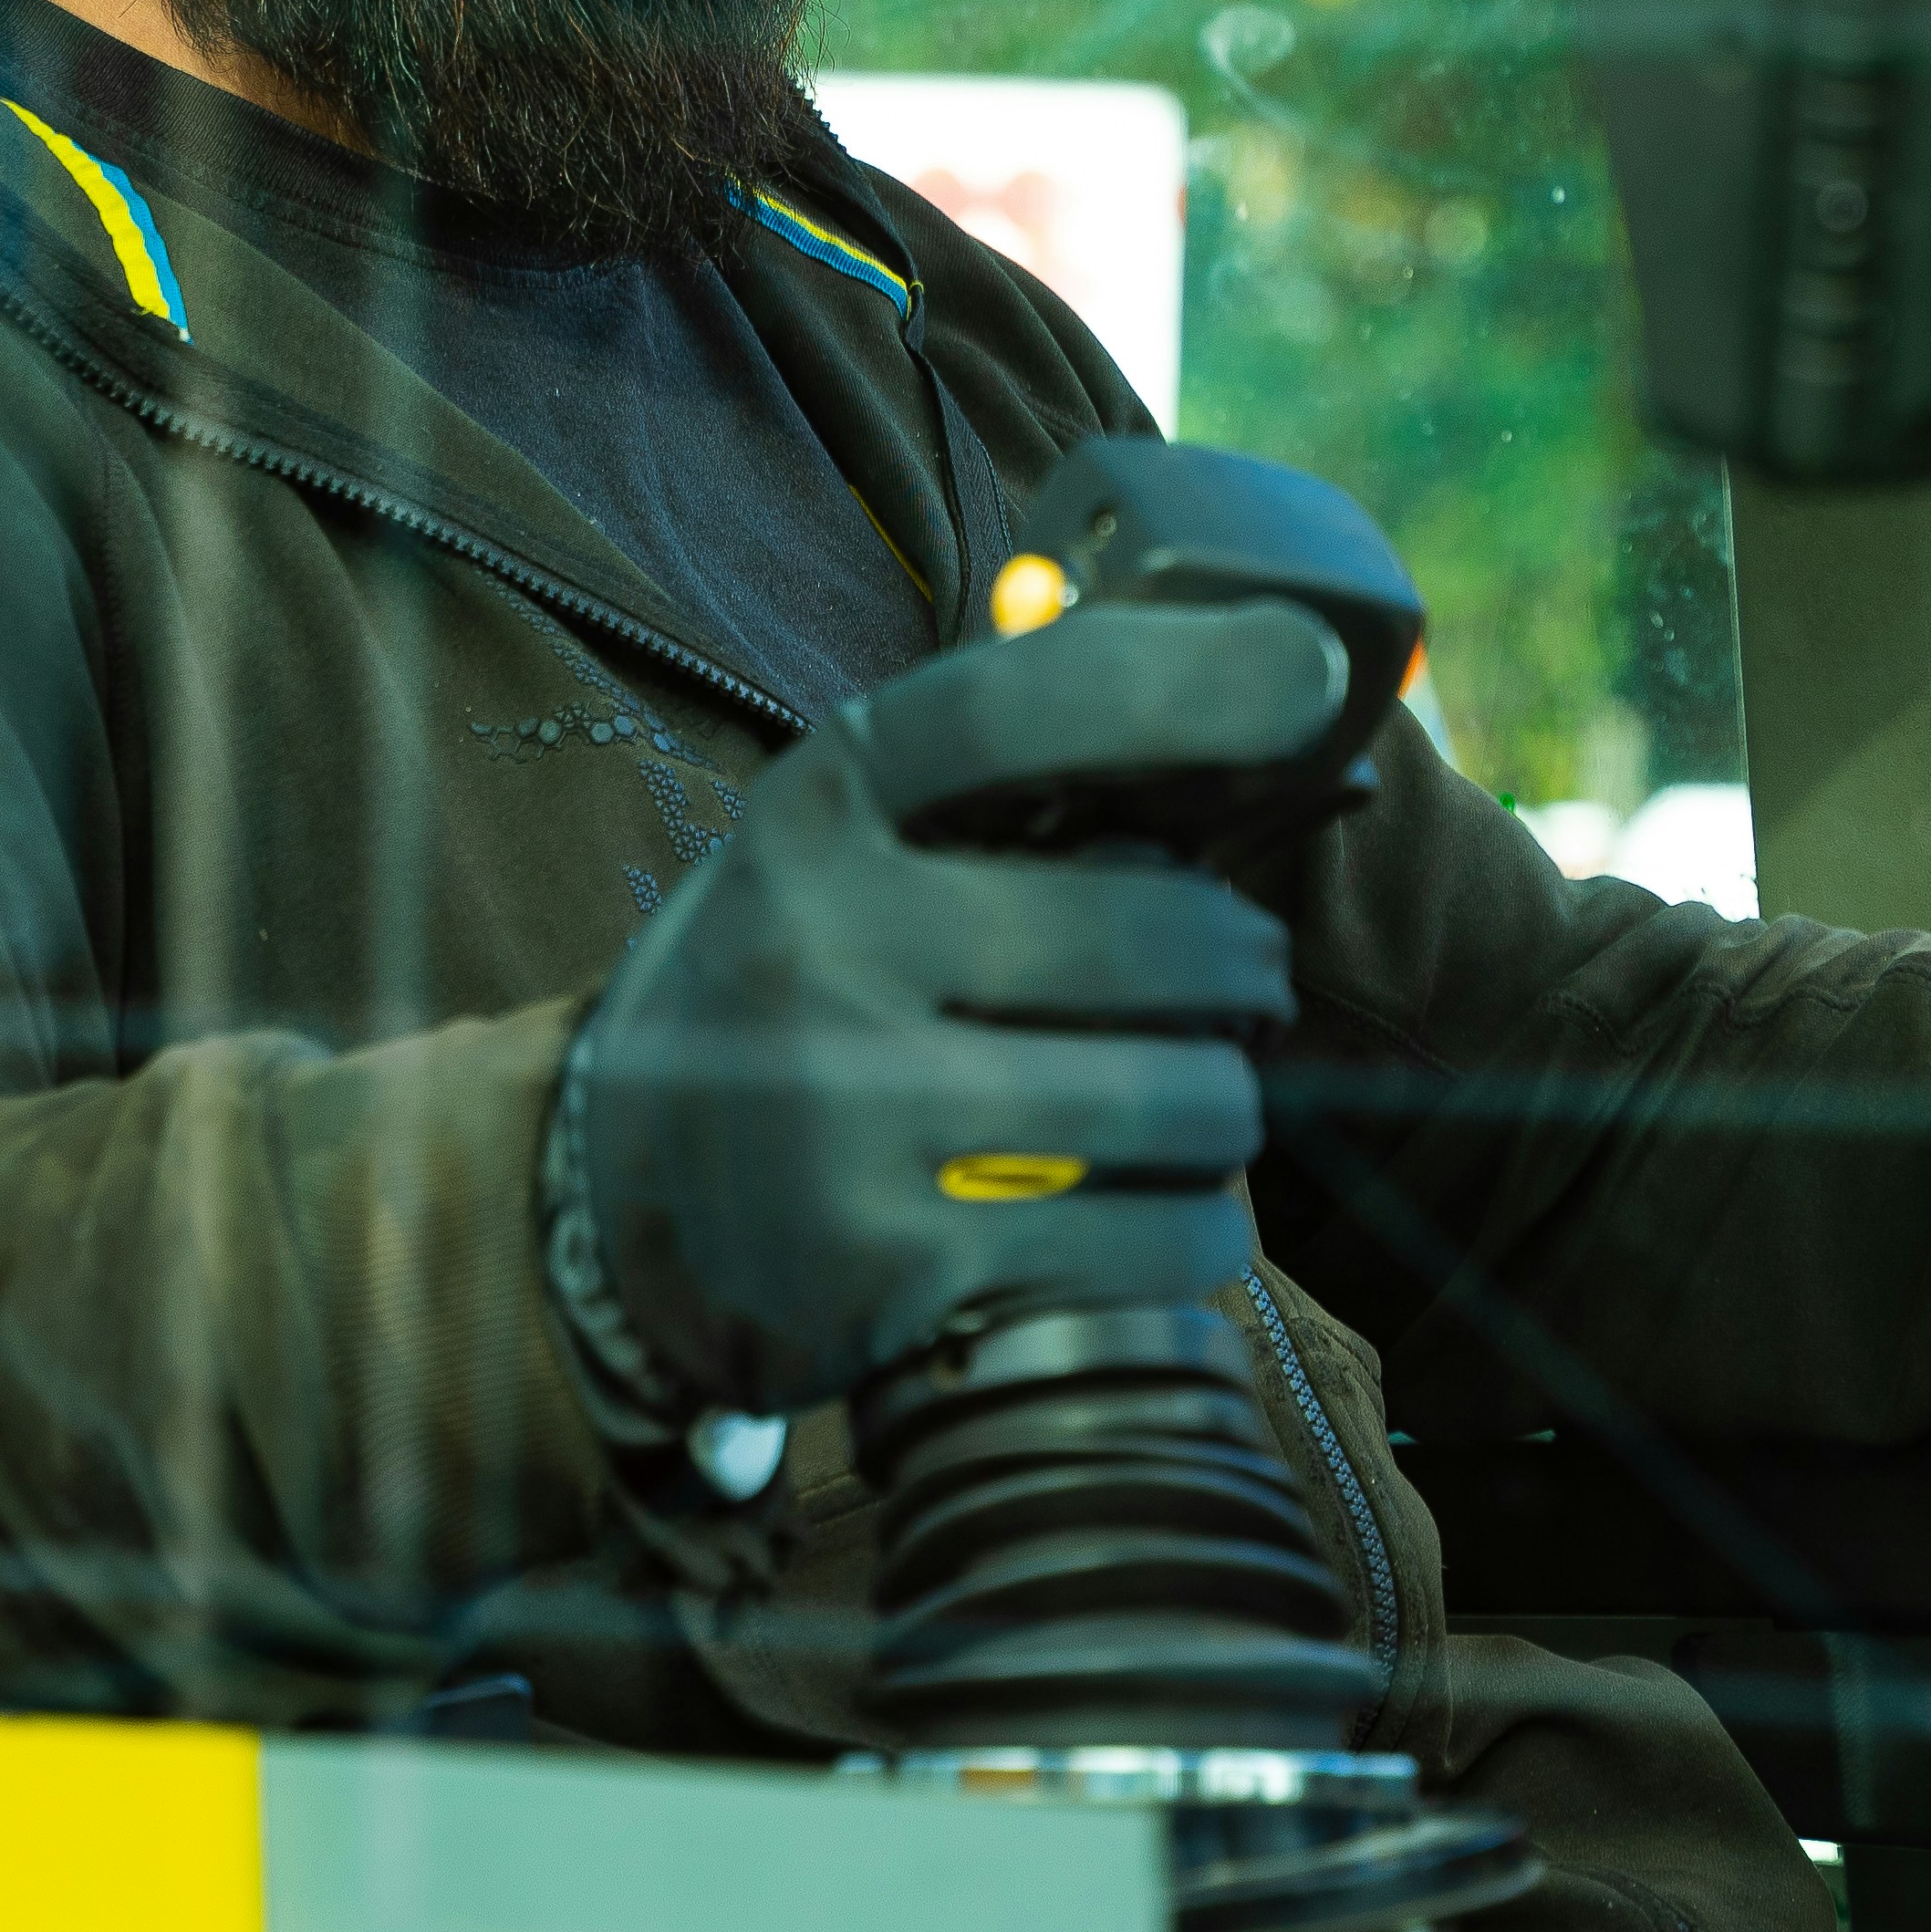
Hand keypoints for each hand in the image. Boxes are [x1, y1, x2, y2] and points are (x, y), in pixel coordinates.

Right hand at [564, 604, 1331, 1423]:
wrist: (614, 1200)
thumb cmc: (794, 986)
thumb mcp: (843, 852)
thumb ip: (992, 790)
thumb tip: (1244, 690)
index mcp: (819, 810)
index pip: (1021, 707)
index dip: (1187, 680)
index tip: (1316, 670)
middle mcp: (820, 941)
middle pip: (1158, 931)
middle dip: (1243, 965)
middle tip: (1240, 984)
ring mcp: (847, 1111)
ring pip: (1180, 1097)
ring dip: (1227, 1105)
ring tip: (1191, 1103)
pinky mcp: (890, 1262)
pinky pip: (1149, 1238)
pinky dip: (1199, 1228)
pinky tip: (1169, 1211)